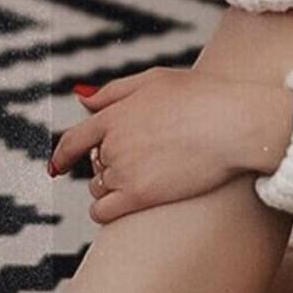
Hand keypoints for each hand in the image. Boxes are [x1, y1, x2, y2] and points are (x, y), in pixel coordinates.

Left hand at [50, 67, 292, 223]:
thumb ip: (114, 91)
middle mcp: (113, 145)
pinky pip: (103, 212)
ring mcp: (125, 171)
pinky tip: (121, 205)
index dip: (63, 154)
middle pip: (94, 164)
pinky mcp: (140, 197)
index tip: (59, 164)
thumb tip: (82, 100)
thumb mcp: (155, 80)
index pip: (73, 140)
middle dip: (107, 163)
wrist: (234, 123)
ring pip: (99, 187)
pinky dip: (105, 210)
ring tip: (144, 176)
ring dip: (112, 185)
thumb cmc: (203, 96)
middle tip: (141, 157)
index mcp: (114, 115)